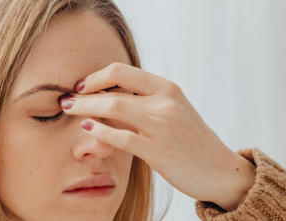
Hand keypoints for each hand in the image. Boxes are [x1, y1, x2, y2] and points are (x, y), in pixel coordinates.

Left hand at [60, 62, 255, 210]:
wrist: (220, 170)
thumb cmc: (193, 142)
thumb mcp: (174, 112)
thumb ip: (147, 102)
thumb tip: (110, 98)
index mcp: (167, 89)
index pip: (123, 71)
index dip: (97, 76)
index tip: (81, 86)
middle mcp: (165, 102)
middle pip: (114, 89)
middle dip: (84, 94)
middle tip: (65, 99)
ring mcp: (162, 126)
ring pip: (114, 107)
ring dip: (85, 108)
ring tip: (68, 110)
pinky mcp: (158, 150)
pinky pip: (122, 137)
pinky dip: (100, 130)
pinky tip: (87, 128)